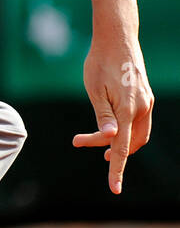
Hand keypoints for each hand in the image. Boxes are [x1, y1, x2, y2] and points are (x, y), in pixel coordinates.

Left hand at [72, 36, 154, 193]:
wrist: (117, 38)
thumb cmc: (100, 62)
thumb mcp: (95, 89)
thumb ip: (103, 115)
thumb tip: (109, 139)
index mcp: (130, 109)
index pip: (123, 147)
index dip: (117, 169)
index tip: (114, 188)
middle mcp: (143, 108)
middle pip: (130, 142)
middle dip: (110, 150)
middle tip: (80, 141)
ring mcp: (147, 102)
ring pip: (137, 134)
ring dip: (119, 141)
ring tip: (97, 142)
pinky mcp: (145, 96)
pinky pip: (138, 122)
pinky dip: (125, 129)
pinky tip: (109, 126)